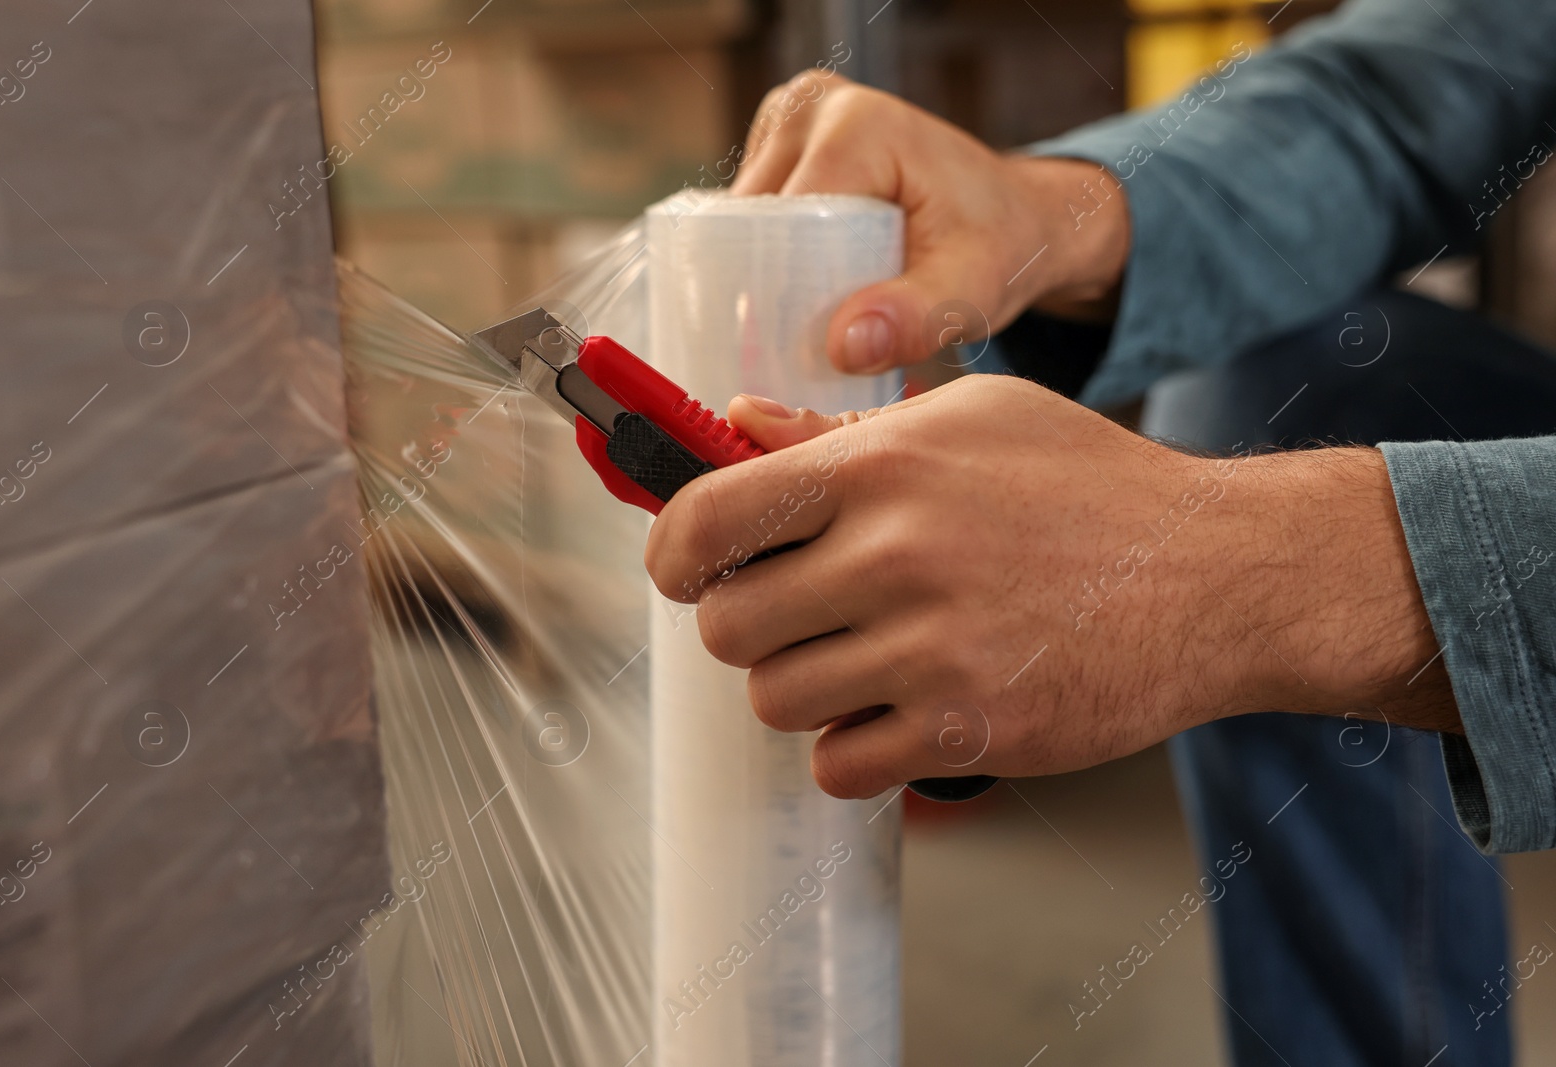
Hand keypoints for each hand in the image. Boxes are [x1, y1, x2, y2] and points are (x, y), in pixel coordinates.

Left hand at [643, 379, 1455, 798]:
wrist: (1218, 576)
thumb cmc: (1093, 487)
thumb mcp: (970, 421)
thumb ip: (842, 431)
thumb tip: (735, 424)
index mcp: (885, 468)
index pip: (709, 517)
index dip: (672, 551)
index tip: (682, 568)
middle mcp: (897, 557)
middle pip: (726, 625)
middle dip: (747, 625)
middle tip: (798, 615)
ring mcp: (932, 654)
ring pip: (775, 701)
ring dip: (802, 688)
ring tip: (862, 659)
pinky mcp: (968, 734)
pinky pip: (840, 767)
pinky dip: (855, 750)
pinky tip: (900, 710)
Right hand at [731, 72, 1130, 373]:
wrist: (1013, 216)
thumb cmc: (998, 246)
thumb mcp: (971, 290)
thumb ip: (915, 318)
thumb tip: (842, 348)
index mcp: (856, 124)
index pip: (783, 221)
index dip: (783, 290)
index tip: (806, 345)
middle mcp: (812, 103)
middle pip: (754, 218)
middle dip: (773, 283)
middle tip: (815, 338)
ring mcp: (791, 114)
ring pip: (743, 219)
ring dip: (769, 270)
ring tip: (819, 308)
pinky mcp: (780, 138)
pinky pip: (751, 212)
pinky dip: (772, 252)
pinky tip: (809, 280)